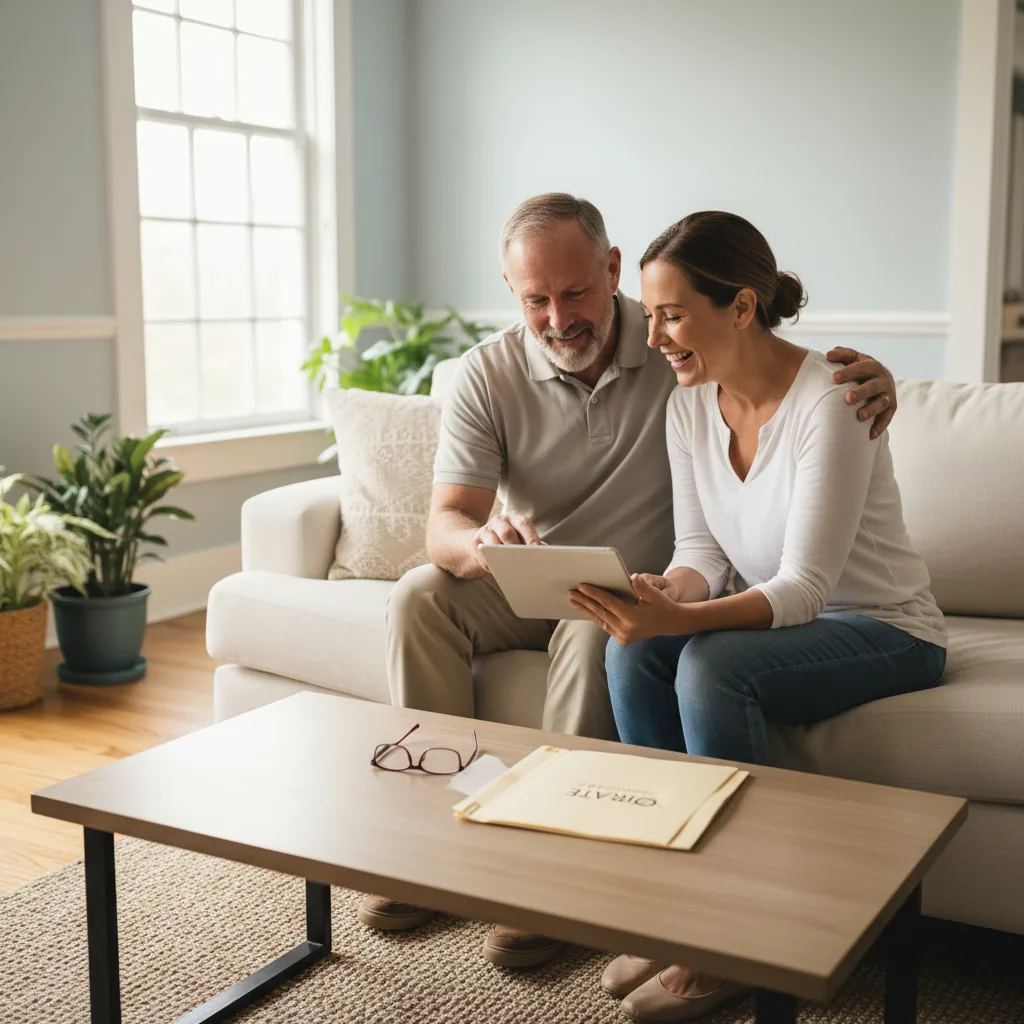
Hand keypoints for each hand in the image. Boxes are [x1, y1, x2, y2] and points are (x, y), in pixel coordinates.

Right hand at [470, 511, 541, 572]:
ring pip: (493, 543)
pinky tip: (499, 570)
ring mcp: (485, 530)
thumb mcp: (521, 538)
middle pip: (507, 533)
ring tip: (512, 568)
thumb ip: (532, 543)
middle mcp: (499, 521)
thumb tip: (546, 552)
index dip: (531, 536)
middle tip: (523, 560)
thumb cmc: (509, 542)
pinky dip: (492, 564)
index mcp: (514, 517)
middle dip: (515, 548)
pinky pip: (484, 554)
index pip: (523, 524)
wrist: (483, 542)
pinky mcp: (475, 542)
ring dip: (502, 556)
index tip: (536, 549)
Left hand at [568, 574, 685, 644]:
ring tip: (572, 600)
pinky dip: (595, 616)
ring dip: (586, 609)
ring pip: (600, 620)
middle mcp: (625, 630)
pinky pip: (604, 625)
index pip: (608, 604)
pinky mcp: (622, 639)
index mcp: (632, 619)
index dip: (594, 594)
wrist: (671, 623)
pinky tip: (585, 608)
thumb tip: (633, 577)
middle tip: (570, 593)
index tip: (581, 586)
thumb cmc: (662, 605)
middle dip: (584, 601)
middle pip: (600, 613)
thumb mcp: (656, 595)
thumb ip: (644, 587)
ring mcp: (623, 637)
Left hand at [826, 347, 897, 439]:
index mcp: (873, 366)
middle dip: (861, 392)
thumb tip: (828, 355)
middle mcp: (883, 380)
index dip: (848, 372)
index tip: (833, 378)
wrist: (878, 380)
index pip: (861, 367)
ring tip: (859, 416)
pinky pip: (887, 419)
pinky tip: (870, 435)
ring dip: (871, 409)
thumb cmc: (858, 370)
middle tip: (847, 398)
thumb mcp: (852, 360)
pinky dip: (880, 427)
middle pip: (873, 386)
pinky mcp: (891, 409)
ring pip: (882, 402)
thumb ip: (842, 355)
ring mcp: (888, 394)